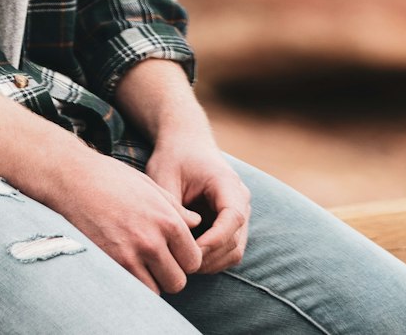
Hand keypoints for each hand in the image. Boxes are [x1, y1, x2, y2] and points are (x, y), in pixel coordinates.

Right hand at [0, 88, 202, 295]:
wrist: (74, 178)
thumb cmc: (112, 179)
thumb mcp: (150, 186)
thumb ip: (176, 209)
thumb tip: (196, 223)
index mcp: (168, 219)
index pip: (193, 260)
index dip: (185, 259)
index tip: (173, 254)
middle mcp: (153, 240)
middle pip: (178, 281)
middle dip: (170, 274)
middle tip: (156, 262)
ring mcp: (131, 255)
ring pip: (157, 291)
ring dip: (151, 282)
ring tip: (139, 264)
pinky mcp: (111, 264)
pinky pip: (134, 290)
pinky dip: (133, 285)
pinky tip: (125, 267)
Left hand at [145, 136, 250, 274]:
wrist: (185, 143)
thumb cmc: (173, 157)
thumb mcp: (165, 177)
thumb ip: (173, 210)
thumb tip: (178, 244)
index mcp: (227, 183)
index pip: (233, 217)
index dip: (214, 240)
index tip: (190, 251)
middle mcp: (240, 199)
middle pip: (235, 241)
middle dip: (208, 257)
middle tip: (178, 263)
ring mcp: (239, 213)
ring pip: (234, 251)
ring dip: (210, 262)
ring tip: (181, 262)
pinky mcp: (232, 224)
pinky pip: (228, 250)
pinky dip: (211, 259)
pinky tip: (188, 257)